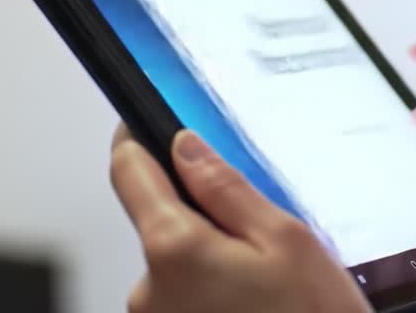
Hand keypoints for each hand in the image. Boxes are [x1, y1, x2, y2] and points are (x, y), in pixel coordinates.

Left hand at [109, 125, 370, 312]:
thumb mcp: (285, 238)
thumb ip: (226, 188)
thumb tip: (184, 146)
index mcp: (173, 249)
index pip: (130, 171)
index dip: (137, 139)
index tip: (145, 122)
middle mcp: (148, 291)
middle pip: (160, 221)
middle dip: (202, 214)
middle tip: (261, 231)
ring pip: (177, 264)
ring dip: (213, 259)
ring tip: (269, 280)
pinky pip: (184, 297)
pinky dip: (215, 290)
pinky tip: (257, 302)